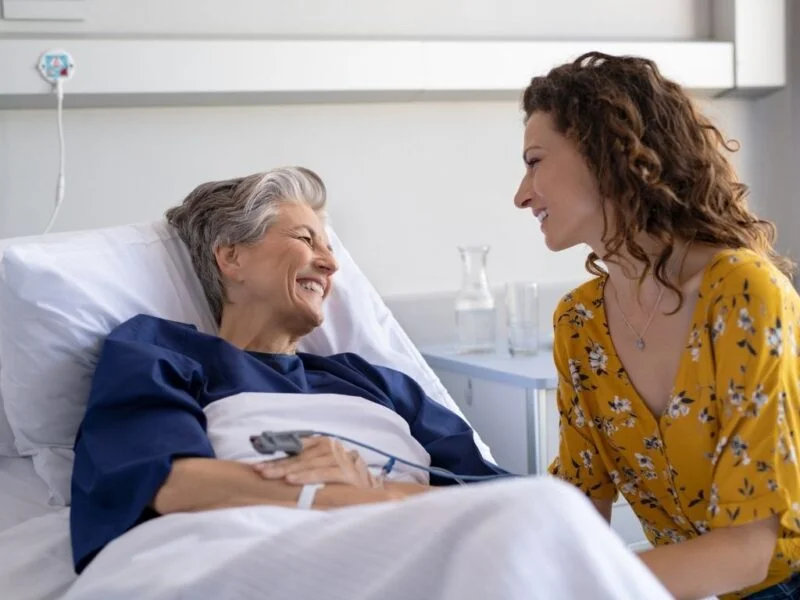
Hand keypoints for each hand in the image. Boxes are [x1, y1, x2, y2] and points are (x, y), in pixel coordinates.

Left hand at [252, 436, 379, 488]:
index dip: (276, 455)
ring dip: (287, 469)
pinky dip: (306, 477)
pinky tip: (292, 481)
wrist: (371, 491)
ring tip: (270, 475)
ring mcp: (340, 458)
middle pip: (298, 456)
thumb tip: (274, 467)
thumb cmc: (341, 480)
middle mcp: (331, 447)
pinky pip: (322, 473)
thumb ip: (302, 464)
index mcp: (323, 443)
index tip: (257, 461)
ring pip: (308, 463)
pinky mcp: (347, 473)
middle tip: (258, 470)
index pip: (295, 448)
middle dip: (276, 464)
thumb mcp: (321, 467)